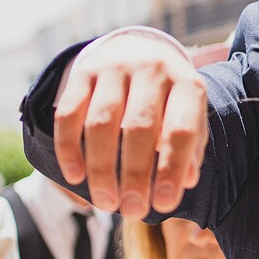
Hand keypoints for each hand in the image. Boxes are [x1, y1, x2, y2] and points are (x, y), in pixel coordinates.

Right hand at [53, 30, 207, 217]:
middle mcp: (152, 70)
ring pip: (101, 123)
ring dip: (101, 169)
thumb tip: (186, 181)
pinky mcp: (83, 72)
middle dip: (134, 176)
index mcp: (187, 85)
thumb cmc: (169, 97)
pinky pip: (68, 113)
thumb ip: (190, 146)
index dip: (172, 170)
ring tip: (105, 203)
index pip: (181, 130)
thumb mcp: (189, 114)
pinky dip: (68, 148)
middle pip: (139, 128)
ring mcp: (114, 68)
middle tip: (131, 211)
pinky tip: (74, 176)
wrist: (139, 48)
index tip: (164, 205)